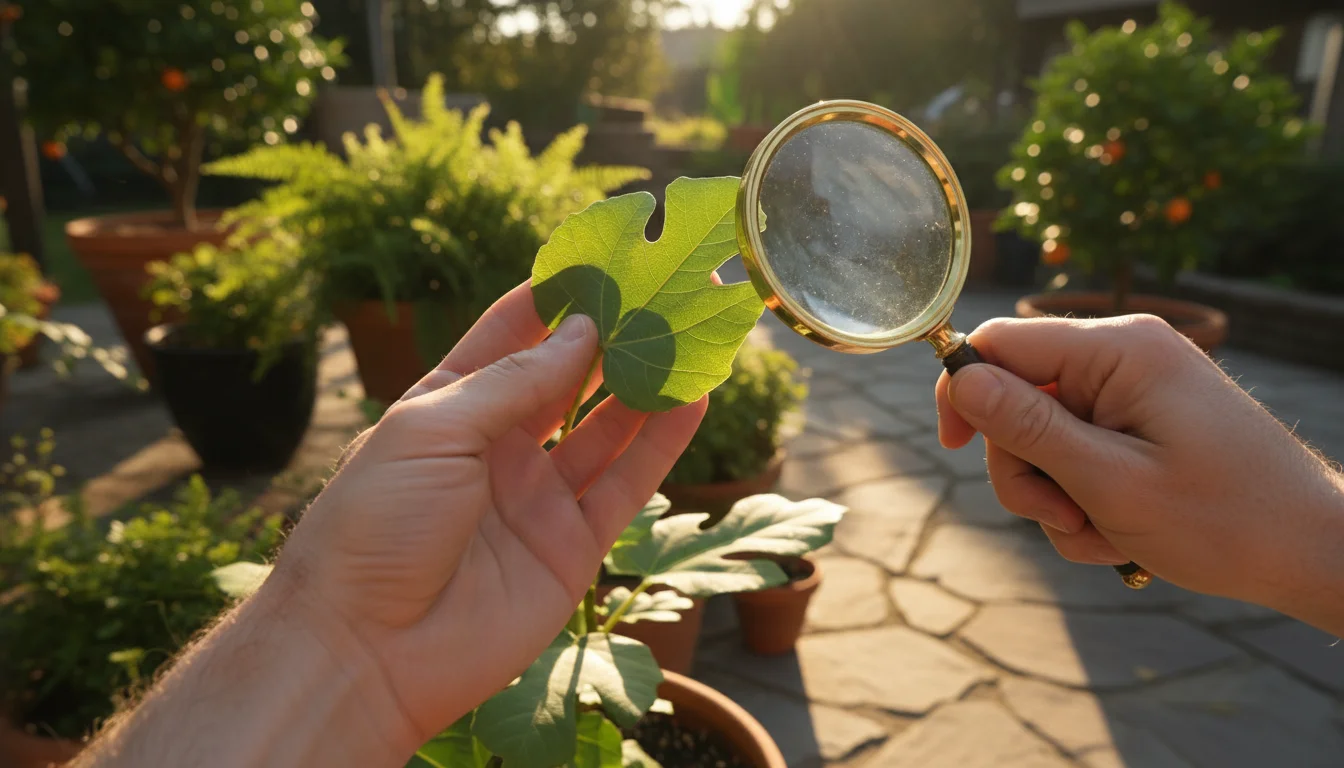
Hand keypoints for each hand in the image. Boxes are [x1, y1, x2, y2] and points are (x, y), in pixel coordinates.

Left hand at [274, 283, 705, 753]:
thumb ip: (515, 382)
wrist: (366, 651)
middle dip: (619, 332)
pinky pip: (627, 484)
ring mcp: (538, 496)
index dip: (561, 294)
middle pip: (572, 375)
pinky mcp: (573, 547)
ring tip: (697, 331)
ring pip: (609, 426)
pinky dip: (662, 442)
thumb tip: (583, 330)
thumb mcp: (433, 430)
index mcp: (450, 404)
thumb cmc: (374, 527)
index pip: (515, 332)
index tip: (610, 255)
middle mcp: (499, 445)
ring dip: (652, 380)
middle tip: (670, 288)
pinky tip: (695, 398)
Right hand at [935, 315, 1343, 630]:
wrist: (1312, 552)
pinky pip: (1080, 455)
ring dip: (1057, 496)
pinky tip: (1121, 534)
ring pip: (1044, 437)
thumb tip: (960, 379)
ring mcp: (1135, 390)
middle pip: (1018, 400)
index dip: (963, 390)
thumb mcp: (1110, 480)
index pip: (1002, 342)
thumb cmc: (1224, 520)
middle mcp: (1125, 356)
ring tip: (1105, 534)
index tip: (952, 448)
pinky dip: (1086, 500)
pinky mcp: (1143, 422)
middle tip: (1066, 517)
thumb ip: (1030, 427)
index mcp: (1120, 350)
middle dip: (1027, 469)